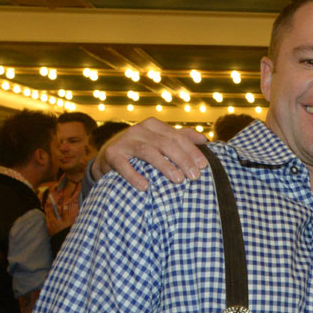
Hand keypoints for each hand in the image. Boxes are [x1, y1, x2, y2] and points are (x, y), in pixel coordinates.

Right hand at [94, 116, 208, 190]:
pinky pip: (123, 165)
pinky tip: (145, 186)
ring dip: (165, 166)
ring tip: (178, 180)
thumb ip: (181, 138)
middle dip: (182, 160)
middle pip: (165, 144)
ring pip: (148, 152)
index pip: (177, 137)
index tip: (204, 166)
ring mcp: (124, 141)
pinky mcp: (111, 154)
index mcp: (153, 125)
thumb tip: (204, 140)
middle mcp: (138, 130)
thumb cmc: (140, 151)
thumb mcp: (160, 141)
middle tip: (194, 176)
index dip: (192, 151)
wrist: (108, 158)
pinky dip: (134, 175)